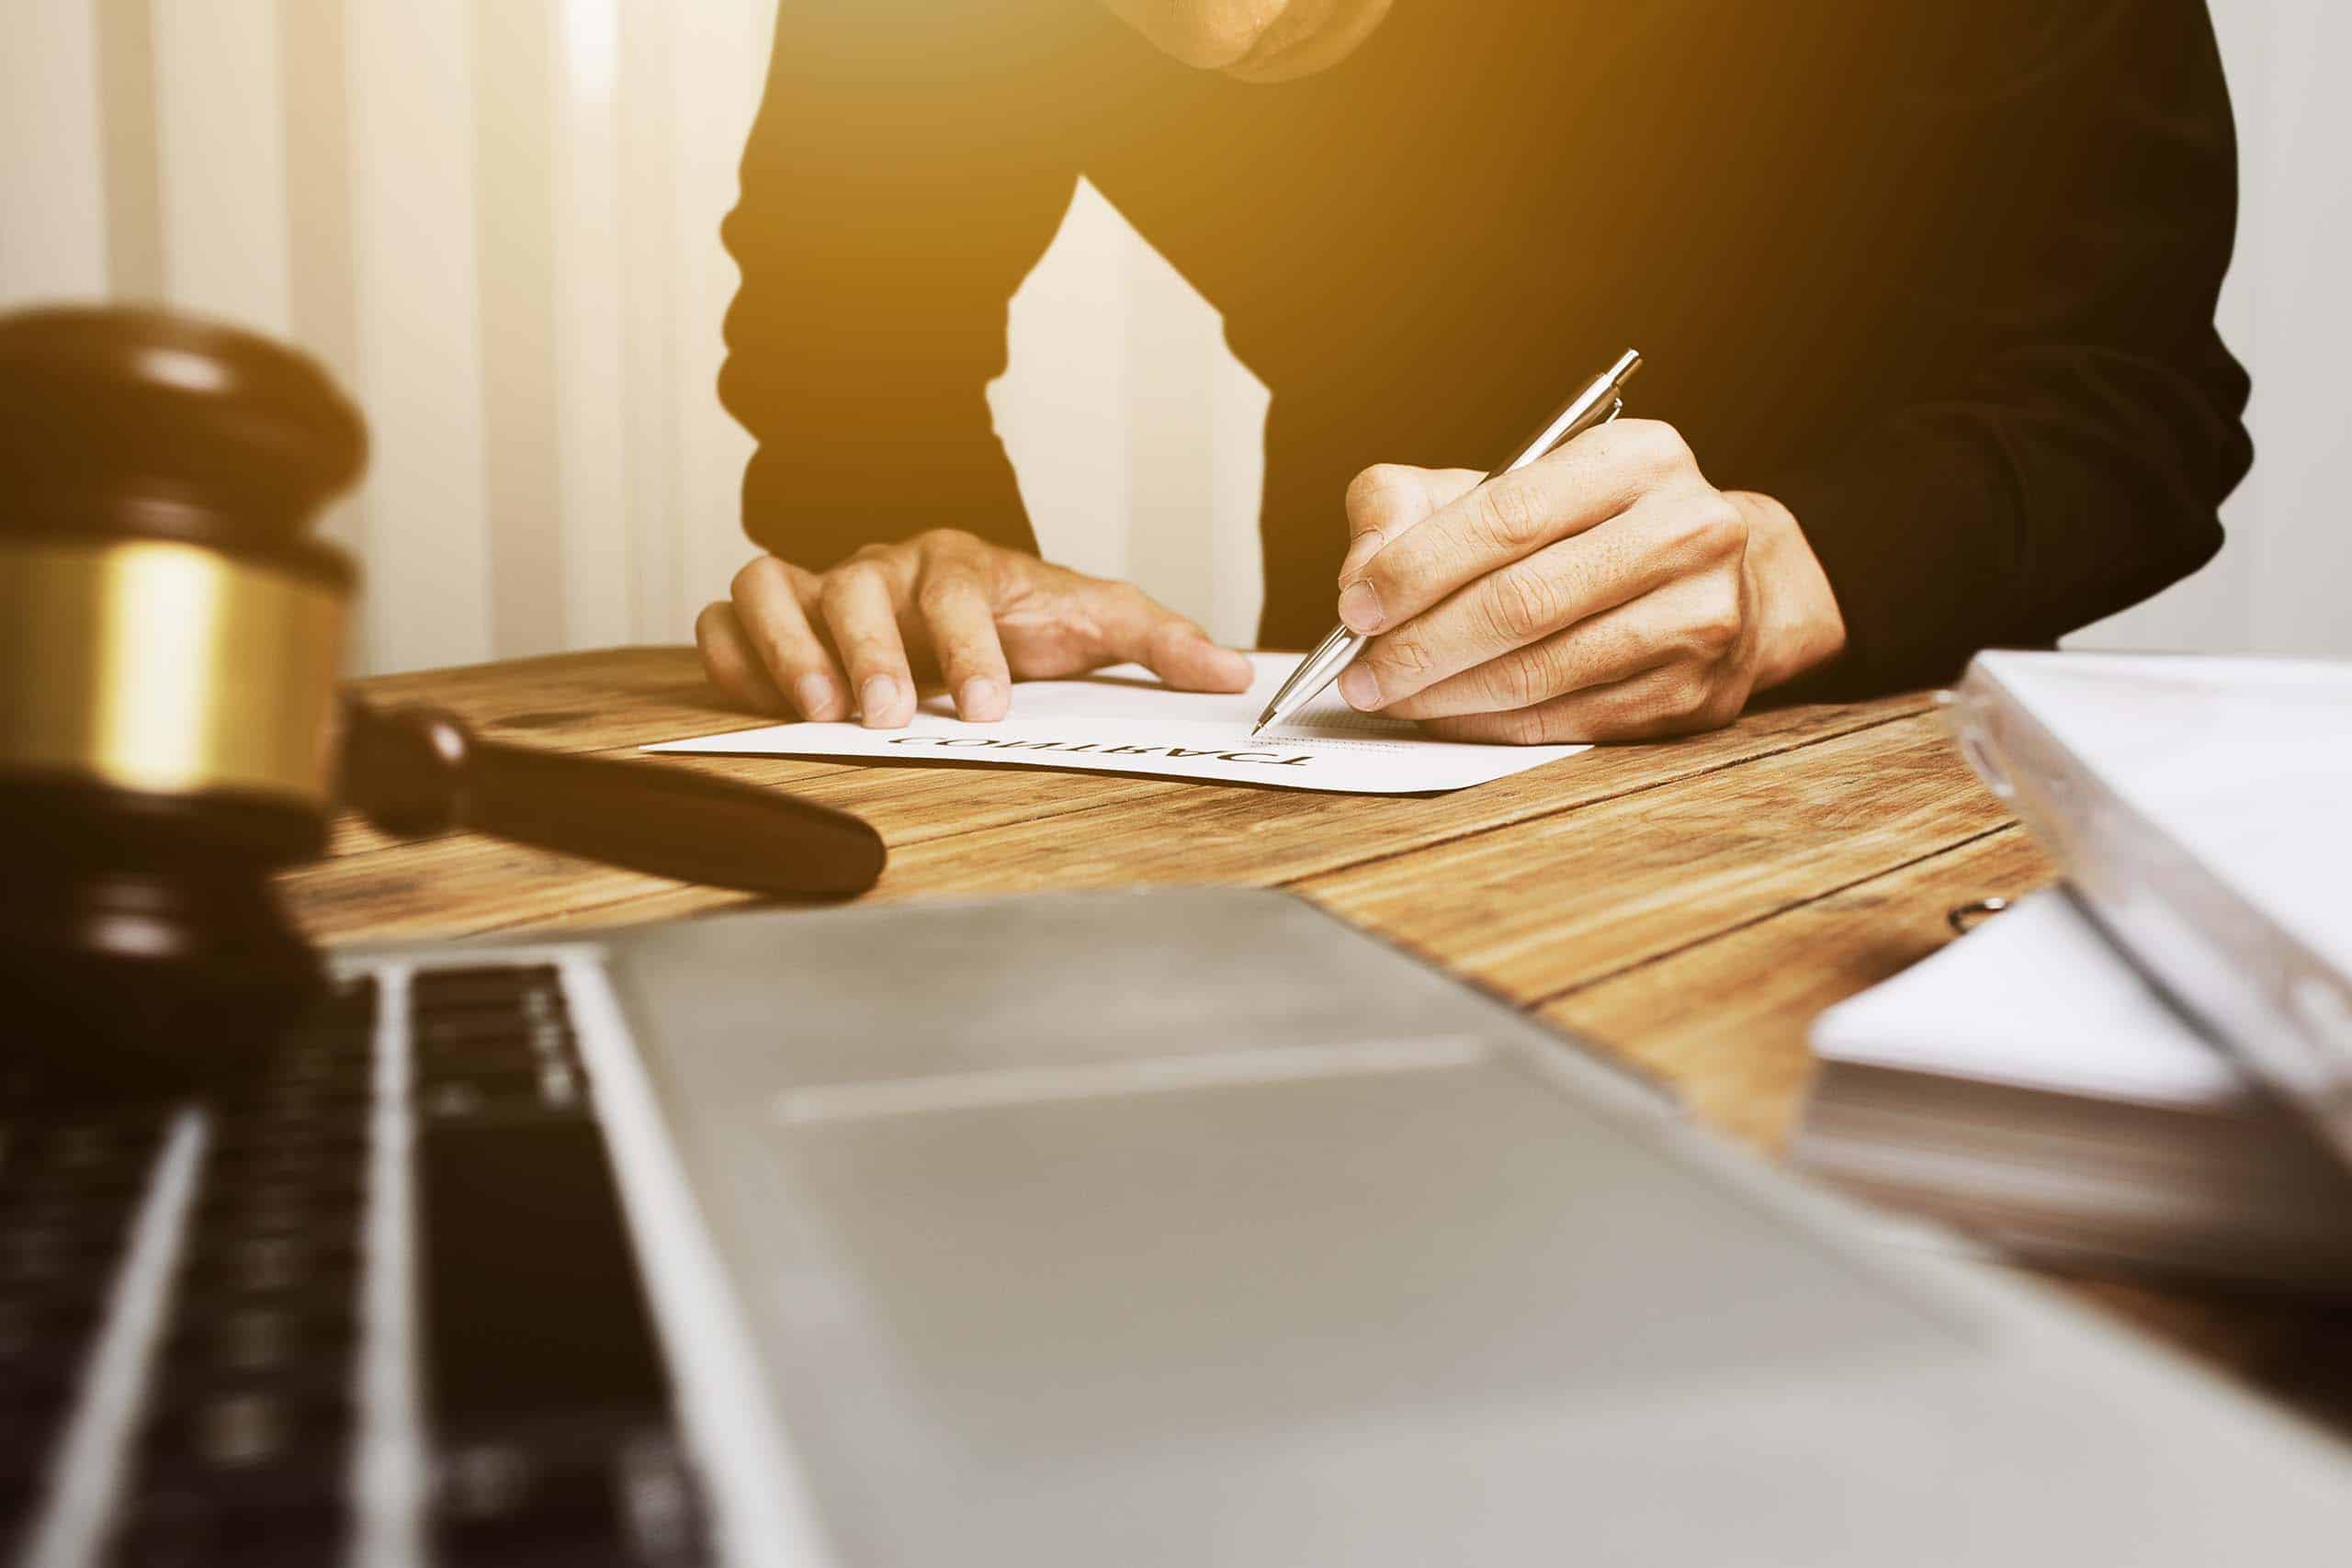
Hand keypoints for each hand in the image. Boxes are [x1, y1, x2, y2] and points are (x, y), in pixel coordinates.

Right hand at [696, 529, 1252, 726]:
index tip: (988, 706)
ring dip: (788, 649)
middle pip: (852, 585)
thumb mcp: (1098, 626)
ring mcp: (821, 590)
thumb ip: (1161, 642)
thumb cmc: (1025, 621)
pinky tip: (756, 697)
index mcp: (959, 564)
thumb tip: (1232, 672)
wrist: (972, 611)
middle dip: (868, 653)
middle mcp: (882, 570)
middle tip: (889, 716)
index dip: (967, 645)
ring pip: (770, 586)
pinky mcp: (775, 622)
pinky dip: (728, 651)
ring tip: (818, 714)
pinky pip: (724, 617)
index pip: (954, 588)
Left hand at [1328, 420, 1846, 742]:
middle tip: (1360, 673)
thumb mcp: (1502, 485)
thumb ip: (1409, 505)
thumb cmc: (1585, 531)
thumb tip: (1360, 574)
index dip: (1418, 568)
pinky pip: (1567, 721)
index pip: (1508, 515)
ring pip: (1542, 672)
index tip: (1355, 607)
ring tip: (1391, 697)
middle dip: (1422, 645)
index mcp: (1638, 457)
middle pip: (1524, 602)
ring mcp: (1700, 619)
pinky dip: (1490, 726)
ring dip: (1446, 696)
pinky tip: (1447, 716)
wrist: (1722, 583)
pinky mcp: (1693, 695)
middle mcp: (1687, 531)